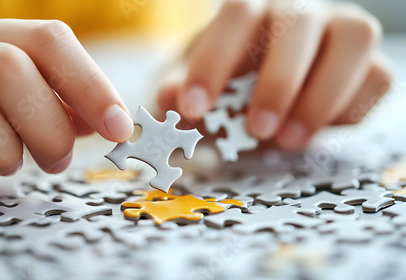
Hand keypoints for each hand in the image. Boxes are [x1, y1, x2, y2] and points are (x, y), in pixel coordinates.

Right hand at [0, 16, 132, 185]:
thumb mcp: (3, 103)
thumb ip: (50, 104)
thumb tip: (102, 120)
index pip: (47, 40)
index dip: (90, 84)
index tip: (119, 127)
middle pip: (7, 65)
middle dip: (46, 124)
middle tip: (56, 160)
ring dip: (0, 145)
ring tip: (8, 164)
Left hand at [158, 0, 391, 149]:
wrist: (260, 95)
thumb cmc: (225, 88)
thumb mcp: (193, 91)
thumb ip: (178, 93)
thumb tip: (170, 98)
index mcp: (251, 11)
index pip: (237, 15)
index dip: (215, 60)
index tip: (194, 108)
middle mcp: (298, 12)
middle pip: (298, 24)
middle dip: (278, 82)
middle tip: (256, 130)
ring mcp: (340, 31)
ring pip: (354, 40)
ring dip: (321, 96)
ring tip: (288, 140)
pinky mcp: (369, 63)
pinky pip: (378, 77)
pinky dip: (349, 109)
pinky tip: (314, 131)